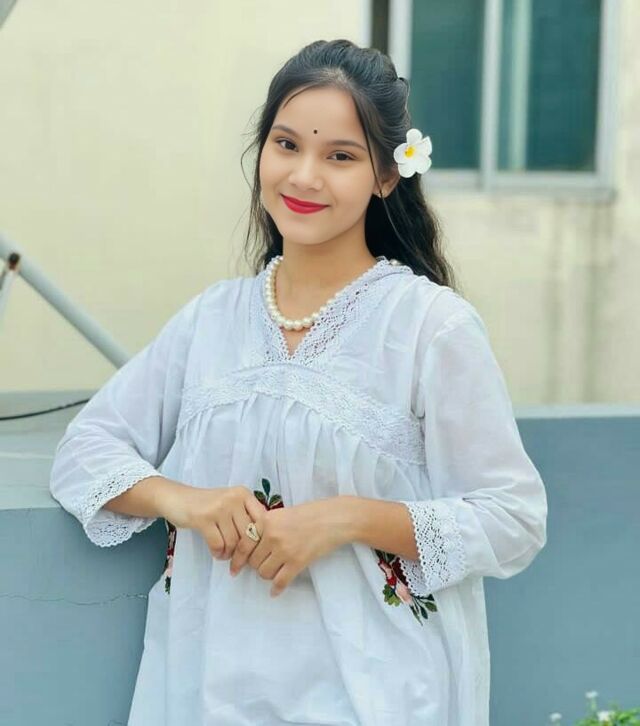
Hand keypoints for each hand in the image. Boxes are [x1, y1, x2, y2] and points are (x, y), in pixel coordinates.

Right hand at [158, 482, 266, 560]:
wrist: (176, 498)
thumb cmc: (207, 505)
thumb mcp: (230, 504)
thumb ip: (245, 517)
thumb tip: (263, 543)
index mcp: (244, 494)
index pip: (263, 520)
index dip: (260, 540)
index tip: (254, 552)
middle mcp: (234, 498)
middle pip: (249, 534)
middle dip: (244, 552)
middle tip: (238, 560)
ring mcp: (219, 507)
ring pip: (234, 541)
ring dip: (230, 554)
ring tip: (225, 554)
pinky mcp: (203, 518)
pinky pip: (218, 544)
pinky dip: (218, 553)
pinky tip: (216, 552)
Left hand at [228, 498, 346, 596]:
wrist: (333, 518)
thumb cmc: (309, 514)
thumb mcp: (282, 514)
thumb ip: (265, 527)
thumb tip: (250, 547)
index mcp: (266, 521)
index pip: (243, 545)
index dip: (237, 560)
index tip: (234, 570)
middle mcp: (272, 535)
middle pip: (253, 561)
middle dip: (257, 565)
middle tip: (265, 563)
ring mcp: (285, 549)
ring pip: (264, 573)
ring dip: (268, 574)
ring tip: (276, 569)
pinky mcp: (297, 562)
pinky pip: (280, 582)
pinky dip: (276, 589)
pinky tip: (275, 591)